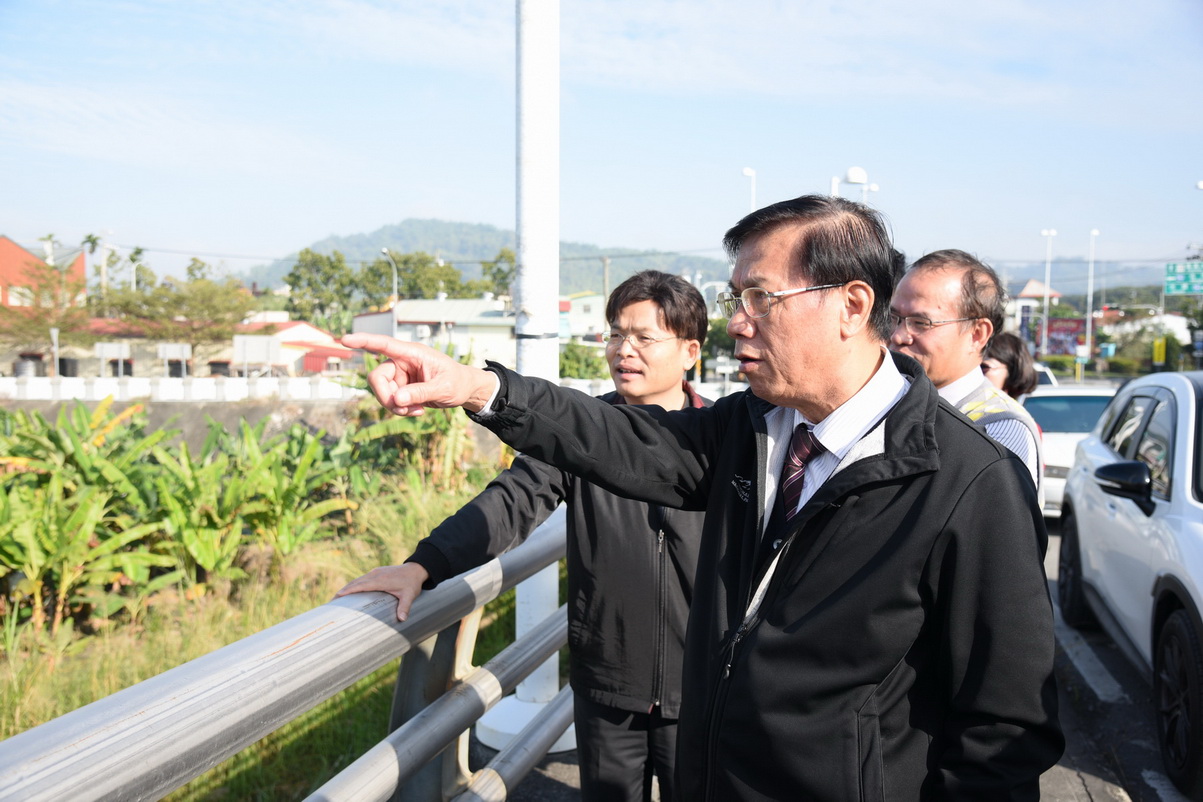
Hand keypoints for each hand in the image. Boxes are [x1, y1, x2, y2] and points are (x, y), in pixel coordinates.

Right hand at [334, 563, 429, 621]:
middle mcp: (375, 575)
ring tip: (336, 599)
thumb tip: (401, 619)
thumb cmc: (412, 583)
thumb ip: (405, 607)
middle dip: (342, 592)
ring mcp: (375, 573)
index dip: (348, 591)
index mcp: (380, 580)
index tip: (337, 596)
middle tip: (331, 602)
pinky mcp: (376, 573)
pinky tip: (349, 592)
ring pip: (357, 580)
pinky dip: (353, 585)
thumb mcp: (410, 595)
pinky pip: (361, 579)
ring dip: (347, 588)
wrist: (416, 569)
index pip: (360, 585)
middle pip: (354, 583)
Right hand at [340, 333, 497, 416]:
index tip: (345, 340)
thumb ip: (420, 392)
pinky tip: (417, 411)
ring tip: (417, 411)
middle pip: (376, 378)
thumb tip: (396, 399)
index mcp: (412, 353)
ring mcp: (399, 375)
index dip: (364, 341)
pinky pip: (389, 401)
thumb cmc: (456, 382)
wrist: (462, 390)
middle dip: (385, 396)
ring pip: (381, 392)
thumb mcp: (443, 388)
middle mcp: (401, 362)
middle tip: (402, 409)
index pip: (384, 344)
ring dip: (394, 406)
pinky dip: (400, 409)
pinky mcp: (399, 388)